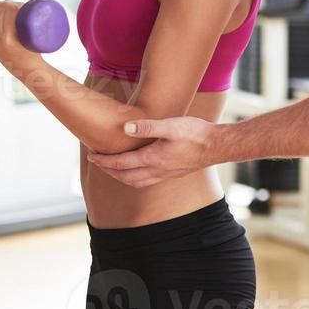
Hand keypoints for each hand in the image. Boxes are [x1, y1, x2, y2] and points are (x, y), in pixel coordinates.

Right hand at [0, 0, 29, 67]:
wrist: (24, 67)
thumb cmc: (11, 52)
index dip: (3, 4)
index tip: (13, 7)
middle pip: (1, 7)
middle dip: (13, 3)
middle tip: (23, 9)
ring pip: (8, 8)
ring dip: (20, 4)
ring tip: (26, 10)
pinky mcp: (11, 39)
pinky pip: (14, 15)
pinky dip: (20, 7)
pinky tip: (23, 8)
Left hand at [86, 116, 215, 187]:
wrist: (216, 146)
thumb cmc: (195, 133)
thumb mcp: (171, 125)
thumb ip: (148, 126)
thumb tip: (125, 128)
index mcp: (152, 159)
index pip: (121, 163)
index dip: (104, 160)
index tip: (91, 156)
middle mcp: (156, 171)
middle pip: (124, 176)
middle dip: (108, 170)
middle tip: (97, 162)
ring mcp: (164, 175)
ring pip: (135, 182)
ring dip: (119, 177)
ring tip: (111, 168)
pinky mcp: (171, 174)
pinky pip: (146, 182)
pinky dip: (134, 178)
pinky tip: (136, 171)